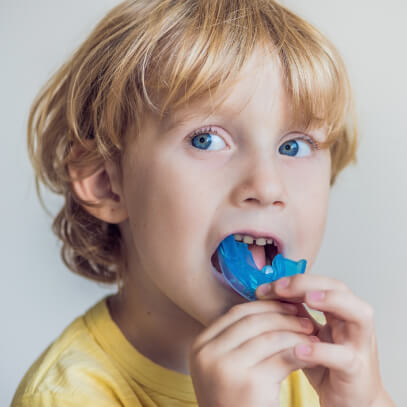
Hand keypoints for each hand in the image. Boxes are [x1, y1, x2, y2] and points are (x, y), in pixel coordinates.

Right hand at [189, 300, 318, 406]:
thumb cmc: (235, 399)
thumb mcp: (224, 365)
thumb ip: (237, 338)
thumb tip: (269, 304)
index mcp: (200, 345)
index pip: (237, 313)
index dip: (265, 306)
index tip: (286, 305)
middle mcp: (208, 354)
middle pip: (253, 321)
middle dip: (283, 316)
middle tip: (305, 317)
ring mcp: (226, 368)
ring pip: (270, 337)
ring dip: (296, 333)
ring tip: (312, 334)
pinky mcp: (249, 384)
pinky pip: (282, 358)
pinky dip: (301, 352)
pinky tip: (312, 354)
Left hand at [256, 274, 394, 406]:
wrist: (350, 403)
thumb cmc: (327, 367)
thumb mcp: (308, 334)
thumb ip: (295, 313)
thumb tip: (269, 292)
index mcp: (340, 312)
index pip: (321, 282)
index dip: (295, 280)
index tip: (266, 287)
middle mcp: (353, 323)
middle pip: (340, 289)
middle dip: (309, 283)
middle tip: (281, 287)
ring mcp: (359, 346)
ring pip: (358, 314)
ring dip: (332, 301)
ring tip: (307, 299)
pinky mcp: (357, 371)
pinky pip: (344, 357)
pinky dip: (322, 350)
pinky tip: (300, 348)